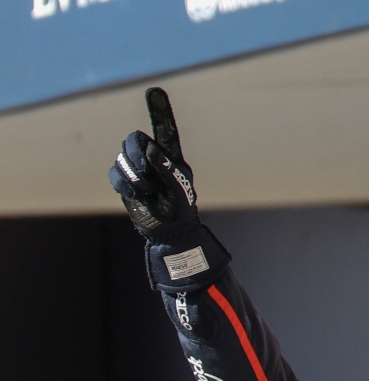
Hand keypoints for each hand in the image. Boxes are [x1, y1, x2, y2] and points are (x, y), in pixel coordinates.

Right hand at [109, 88, 197, 231]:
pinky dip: (124, 184)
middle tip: (145, 169)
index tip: (154, 90)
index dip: (159, 111)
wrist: (169, 230)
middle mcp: (152, 158)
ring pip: (123, 156)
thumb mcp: (180, 188)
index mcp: (171, 156)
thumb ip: (167, 168)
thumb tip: (151, 149)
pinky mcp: (124, 181)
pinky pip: (114, 173)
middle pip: (135, 139)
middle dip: (136, 153)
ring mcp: (137, 169)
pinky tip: (137, 195)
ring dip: (134, 175)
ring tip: (148, 191)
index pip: (165, 130)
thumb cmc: (180, 208)